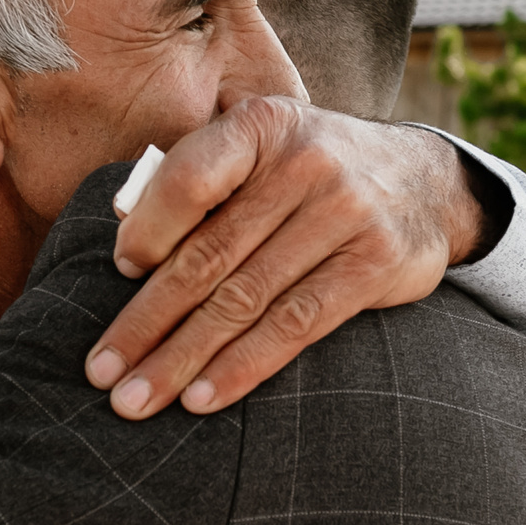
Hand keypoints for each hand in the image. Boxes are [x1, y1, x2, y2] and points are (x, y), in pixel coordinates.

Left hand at [84, 97, 501, 418]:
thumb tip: (127, 248)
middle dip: (146, 322)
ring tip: (136, 400)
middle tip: (100, 372)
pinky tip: (202, 398)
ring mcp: (344, 214)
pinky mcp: (374, 265)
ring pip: (245, 300)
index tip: (115, 277)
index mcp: (260, 125)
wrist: (425, 180)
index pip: (188, 181)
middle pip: (208, 256)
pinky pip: (296, 325)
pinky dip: (242, 366)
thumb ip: (201, 182)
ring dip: (183, 358)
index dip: (147, 233)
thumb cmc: (312, 172)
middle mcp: (305, 162)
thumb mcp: (262, 150)